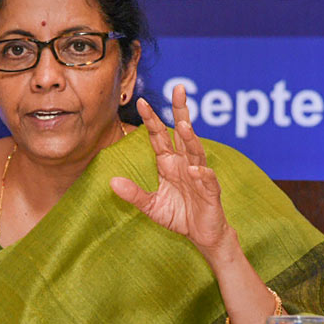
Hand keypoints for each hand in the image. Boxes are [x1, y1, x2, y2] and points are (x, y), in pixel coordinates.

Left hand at [110, 84, 229, 249]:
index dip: (152, 120)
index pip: (159, 137)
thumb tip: (112, 182)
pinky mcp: (210, 192)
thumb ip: (134, 194)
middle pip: (183, 132)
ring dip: (190, 138)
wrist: (202, 235)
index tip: (141, 102)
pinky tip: (195, 170)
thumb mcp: (151, 206)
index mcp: (169, 163)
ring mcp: (199, 175)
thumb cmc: (179, 215)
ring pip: (196, 151)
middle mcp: (185, 163)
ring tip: (183, 126)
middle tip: (179, 88)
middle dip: (181, 111)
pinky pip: (207, 180)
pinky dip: (202, 174)